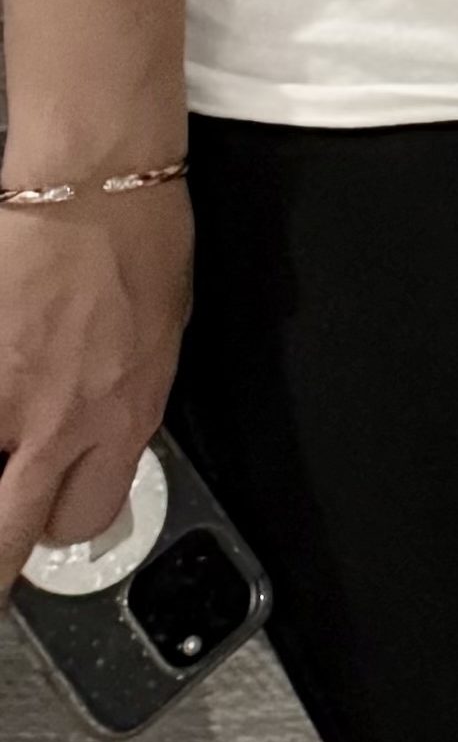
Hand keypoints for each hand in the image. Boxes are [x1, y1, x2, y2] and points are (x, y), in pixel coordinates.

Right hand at [0, 187, 192, 572]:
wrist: (92, 186)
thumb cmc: (139, 242)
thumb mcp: (159, 338)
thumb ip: (120, 399)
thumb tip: (94, 433)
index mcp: (124, 419)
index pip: (87, 516)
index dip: (63, 521)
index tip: (47, 520)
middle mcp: (60, 426)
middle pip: (12, 537)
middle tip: (1, 555)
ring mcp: (5, 401)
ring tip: (2, 484)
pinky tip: (1, 382)